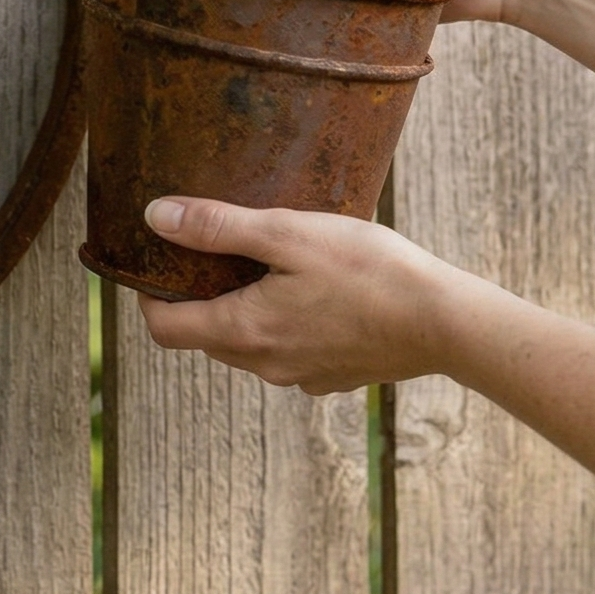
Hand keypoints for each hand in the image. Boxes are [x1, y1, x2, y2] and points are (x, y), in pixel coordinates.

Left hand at [134, 197, 462, 394]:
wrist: (447, 322)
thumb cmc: (368, 271)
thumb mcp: (287, 233)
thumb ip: (218, 227)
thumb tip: (157, 217)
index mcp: (243, 332)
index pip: (163, 329)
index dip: (147, 296)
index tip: (155, 261)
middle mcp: (265, 365)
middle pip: (203, 335)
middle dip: (196, 296)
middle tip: (211, 251)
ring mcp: (300, 376)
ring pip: (246, 344)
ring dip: (242, 308)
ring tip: (264, 264)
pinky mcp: (332, 376)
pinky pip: (287, 351)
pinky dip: (282, 323)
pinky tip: (310, 290)